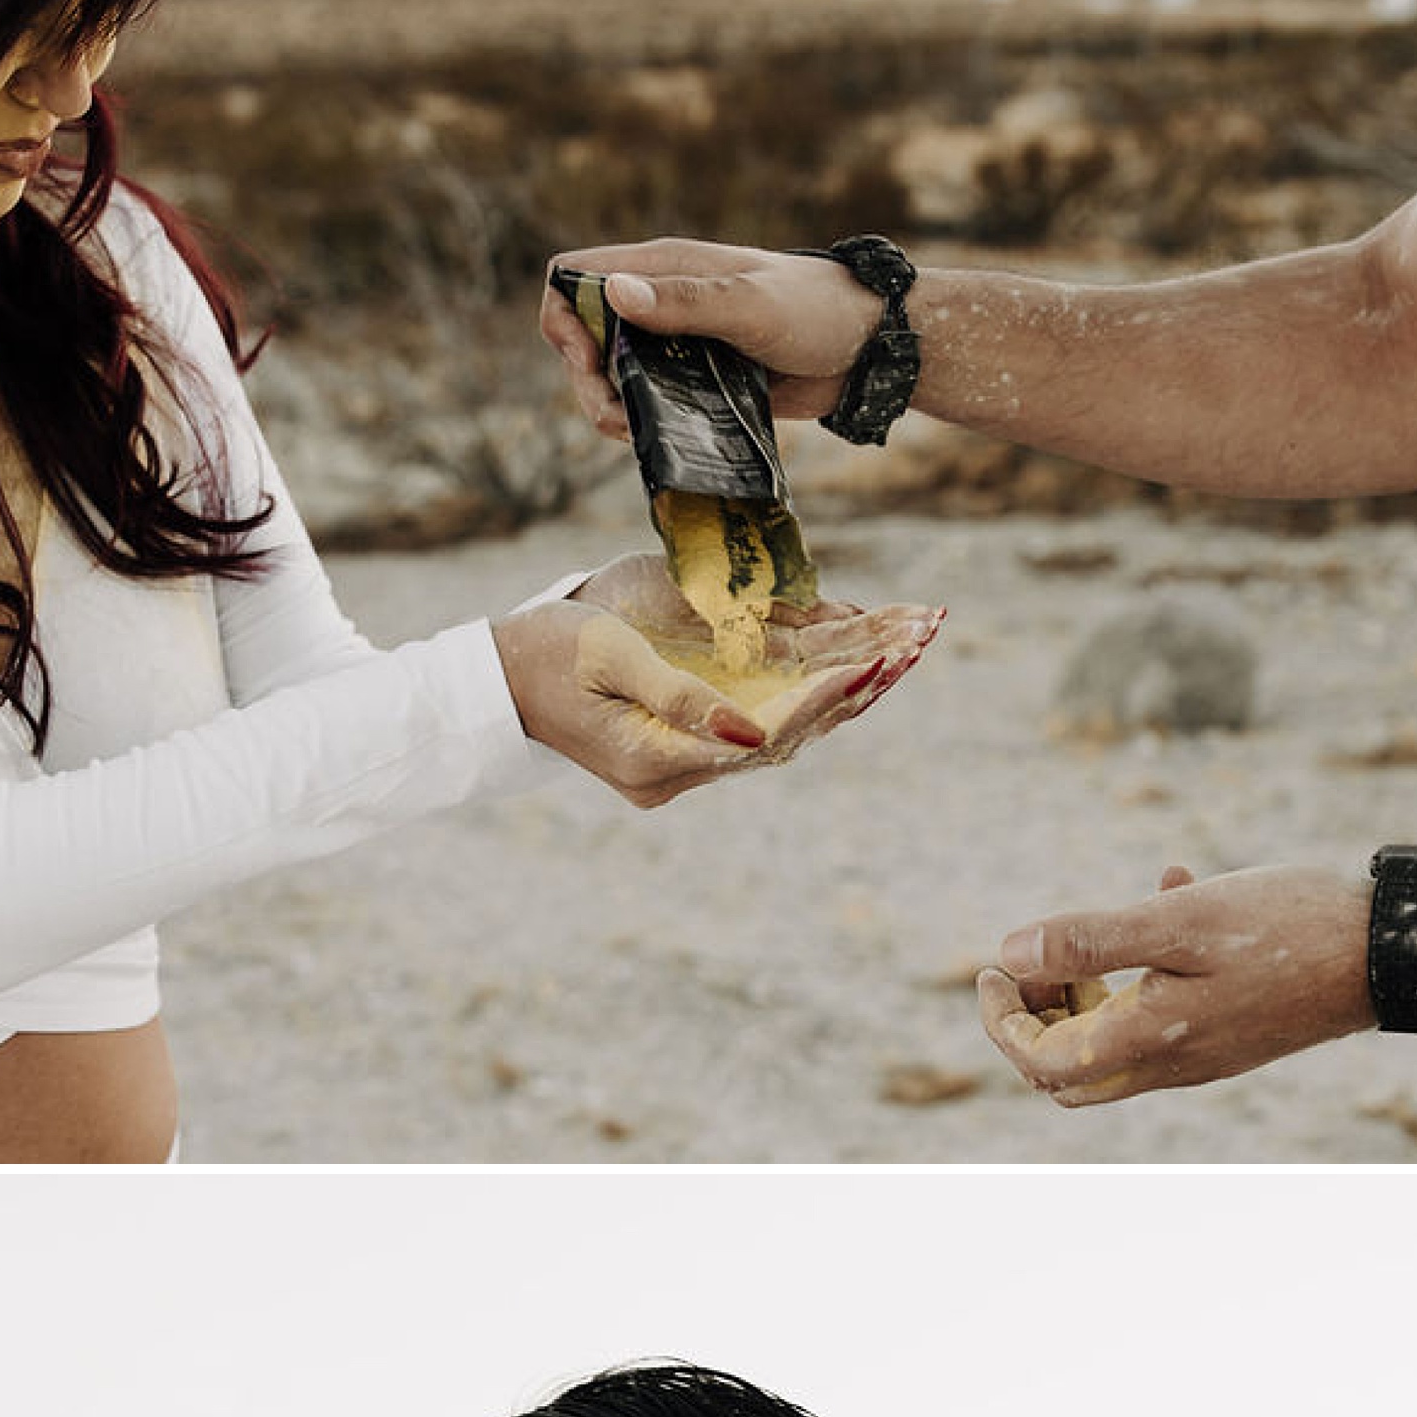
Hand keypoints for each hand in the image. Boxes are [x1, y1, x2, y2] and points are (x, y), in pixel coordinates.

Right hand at [540, 239, 880, 441]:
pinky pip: (647, 402)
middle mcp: (659, 302)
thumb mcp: (749, 304)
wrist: (868, 351)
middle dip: (583, 378)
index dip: (564, 315)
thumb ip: (685, 301)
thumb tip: (613, 293)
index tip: (588, 357)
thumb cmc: (815, 310)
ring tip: (635, 430)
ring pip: (609, 375)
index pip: (574, 275)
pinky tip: (659, 437)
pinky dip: (640, 421)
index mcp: (661, 268)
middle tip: (613, 413)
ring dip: (609, 406)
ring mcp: (675, 344)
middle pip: (582, 335)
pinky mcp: (694, 381)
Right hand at [575, 550, 941, 758]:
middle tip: (916, 645)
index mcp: (655, 758)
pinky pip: (767, 720)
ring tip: (908, 648)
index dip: (818, 700)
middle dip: (853, 690)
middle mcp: (679, 770)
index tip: (871, 665)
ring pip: (785, 730)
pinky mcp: (690, 741)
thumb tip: (750, 734)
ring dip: (846, 690)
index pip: (761, 735)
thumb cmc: (547, 654)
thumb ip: (680, 695)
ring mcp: (685, 760)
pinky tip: (858, 663)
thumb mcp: (608, 658)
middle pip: (787, 737)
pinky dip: (813, 692)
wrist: (501, 679)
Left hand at [976, 860, 1373, 1107]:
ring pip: (1115, 1044)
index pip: (1043, 1063)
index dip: (1003, 1020)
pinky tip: (1173, 886)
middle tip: (1034, 962)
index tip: (995, 967)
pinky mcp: (1232, 1031)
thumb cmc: (1290, 930)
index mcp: (1154, 1040)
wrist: (1390, 954)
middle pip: (1070, 1073)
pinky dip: (1145, 967)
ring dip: (1087, 991)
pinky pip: (1165, 1013)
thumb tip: (1011, 954)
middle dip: (1035, 1020)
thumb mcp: (1179, 921)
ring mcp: (1206, 1051)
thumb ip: (1091, 940)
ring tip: (1103, 925)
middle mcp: (1175, 1062)